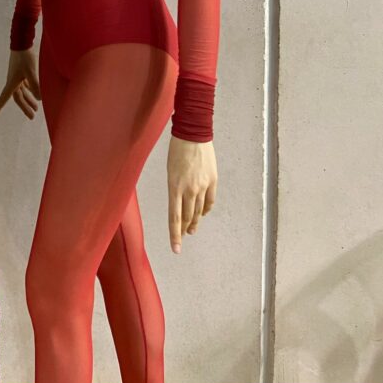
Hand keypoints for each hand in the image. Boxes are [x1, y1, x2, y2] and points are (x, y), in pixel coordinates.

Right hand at [0, 49, 40, 118]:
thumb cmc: (25, 58)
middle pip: (18, 97)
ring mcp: (17, 77)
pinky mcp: (22, 72)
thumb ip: (35, 86)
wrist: (22, 43)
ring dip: (29, 99)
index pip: (5, 98)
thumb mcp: (31, 73)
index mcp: (12, 83)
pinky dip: (29, 91)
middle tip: (32, 116)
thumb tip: (39, 98)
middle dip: (25, 107)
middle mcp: (13, 82)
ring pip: (22, 92)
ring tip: (36, 107)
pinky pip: (25, 85)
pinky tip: (36, 94)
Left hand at [167, 136, 216, 253]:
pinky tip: (203, 213)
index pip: (174, 218)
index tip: (176, 249)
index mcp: (174, 186)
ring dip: (195, 222)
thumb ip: (174, 188)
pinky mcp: (212, 181)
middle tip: (182, 237)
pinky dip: (206, 209)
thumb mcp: (170, 171)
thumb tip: (179, 201)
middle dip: (184, 229)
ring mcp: (202, 186)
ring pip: (199, 211)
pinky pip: (210, 201)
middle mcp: (189, 189)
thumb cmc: (176, 150)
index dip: (175, 235)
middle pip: (187, 217)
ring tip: (191, 229)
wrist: (193, 134)